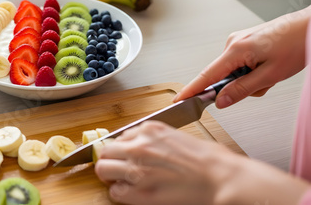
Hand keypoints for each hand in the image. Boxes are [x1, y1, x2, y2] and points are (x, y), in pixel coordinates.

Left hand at [95, 121, 309, 204]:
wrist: (221, 178)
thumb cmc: (210, 160)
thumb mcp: (178, 136)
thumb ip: (155, 139)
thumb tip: (144, 145)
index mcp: (149, 129)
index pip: (119, 137)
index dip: (122, 149)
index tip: (125, 156)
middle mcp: (138, 145)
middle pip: (105, 151)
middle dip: (111, 161)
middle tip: (119, 169)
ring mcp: (136, 167)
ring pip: (103, 169)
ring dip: (111, 176)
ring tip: (122, 182)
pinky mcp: (139, 191)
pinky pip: (115, 192)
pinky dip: (121, 194)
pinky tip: (134, 194)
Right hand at [174, 5, 310, 107]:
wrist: (310, 26)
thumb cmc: (296, 44)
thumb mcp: (270, 75)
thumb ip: (242, 90)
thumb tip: (221, 101)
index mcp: (236, 49)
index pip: (206, 76)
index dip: (192, 90)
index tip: (179, 100)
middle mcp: (233, 42)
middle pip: (223, 76)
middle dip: (240, 86)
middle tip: (264, 83)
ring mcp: (239, 41)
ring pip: (235, 72)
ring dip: (251, 79)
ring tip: (272, 71)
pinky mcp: (246, 41)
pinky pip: (241, 64)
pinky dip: (253, 71)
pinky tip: (268, 66)